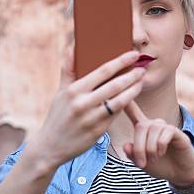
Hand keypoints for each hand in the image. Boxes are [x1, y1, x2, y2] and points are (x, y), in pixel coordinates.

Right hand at [29, 44, 146, 170]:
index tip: (133, 54)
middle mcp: (83, 104)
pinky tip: (131, 97)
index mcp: (74, 90)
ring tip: (141, 82)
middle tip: (142, 68)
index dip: (120, 62)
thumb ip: (68, 69)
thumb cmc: (58, 116)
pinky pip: (116, 114)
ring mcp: (91, 118)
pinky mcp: (98, 131)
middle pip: (115, 85)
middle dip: (132, 75)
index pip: (102, 71)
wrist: (51, 146)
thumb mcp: (60, 92)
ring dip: (133, 90)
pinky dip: (125, 104)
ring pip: (119, 101)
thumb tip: (73, 47)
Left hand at [122, 101, 193, 186]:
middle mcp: (155, 125)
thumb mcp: (142, 163)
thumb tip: (126, 145)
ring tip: (153, 159)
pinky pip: (166, 132)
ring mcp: (166, 127)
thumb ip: (132, 155)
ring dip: (150, 148)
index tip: (116, 92)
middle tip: (141, 164)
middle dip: (139, 147)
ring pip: (152, 129)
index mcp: (144, 130)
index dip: (127, 103)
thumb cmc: (161, 166)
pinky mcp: (177, 132)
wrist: (180, 175)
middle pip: (141, 126)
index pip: (134, 113)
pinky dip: (161, 145)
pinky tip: (162, 152)